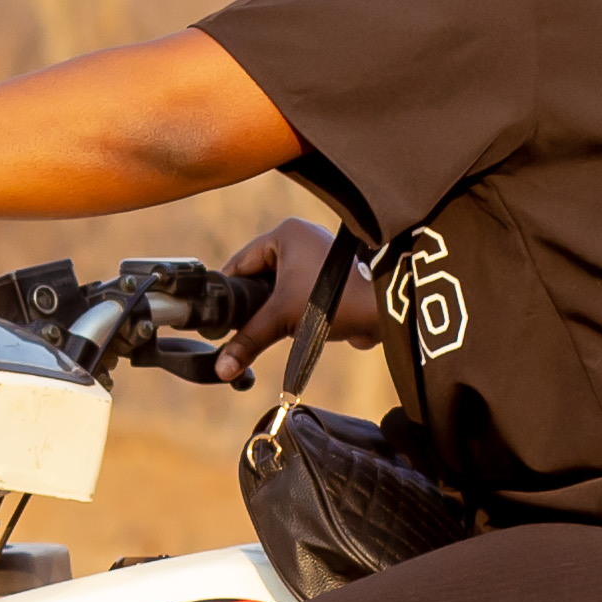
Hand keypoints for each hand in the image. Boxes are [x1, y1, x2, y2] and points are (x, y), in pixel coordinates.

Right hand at [192, 218, 376, 379]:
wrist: (385, 312)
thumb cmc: (337, 302)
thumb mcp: (284, 319)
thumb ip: (249, 340)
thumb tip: (222, 368)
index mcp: (286, 233)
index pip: (240, 262)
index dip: (228, 291)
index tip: (216, 317)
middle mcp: (300, 239)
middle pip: (258, 276)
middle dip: (251, 304)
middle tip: (237, 329)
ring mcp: (315, 257)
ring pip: (277, 287)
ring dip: (271, 309)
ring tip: (263, 330)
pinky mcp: (328, 277)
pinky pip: (296, 293)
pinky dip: (289, 310)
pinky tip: (284, 328)